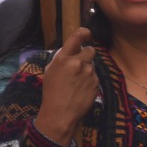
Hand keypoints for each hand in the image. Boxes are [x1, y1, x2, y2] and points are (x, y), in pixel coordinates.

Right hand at [33, 27, 99, 146]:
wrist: (60, 114)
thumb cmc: (51, 92)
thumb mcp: (50, 71)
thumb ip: (62, 58)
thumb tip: (71, 51)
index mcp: (64, 58)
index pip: (77, 37)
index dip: (84, 33)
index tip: (87, 34)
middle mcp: (78, 63)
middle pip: (91, 50)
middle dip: (86, 55)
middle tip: (79, 64)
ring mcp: (89, 73)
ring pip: (92, 64)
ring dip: (87, 69)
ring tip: (77, 82)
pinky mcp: (96, 83)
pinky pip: (94, 77)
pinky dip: (89, 81)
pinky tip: (81, 90)